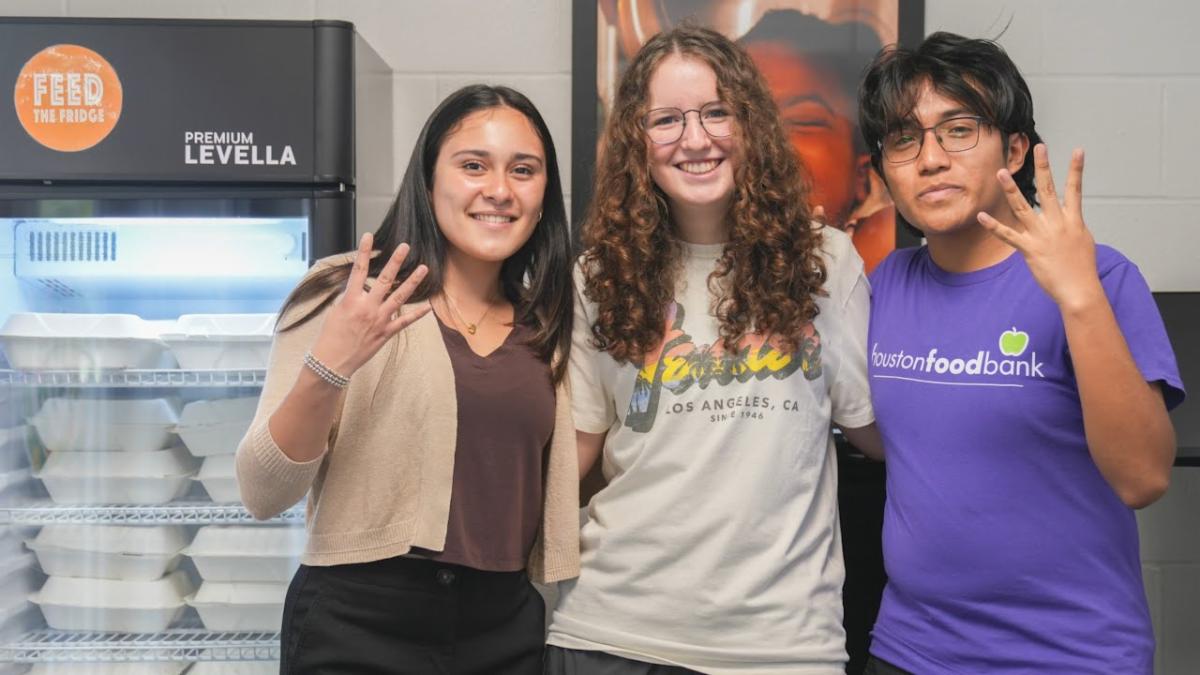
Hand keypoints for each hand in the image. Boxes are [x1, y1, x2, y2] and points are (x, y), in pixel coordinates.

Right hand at [309, 233, 430, 375]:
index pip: (358, 270)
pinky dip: (417, 314)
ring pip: (400, 297)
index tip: (369, 236)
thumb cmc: (330, 336)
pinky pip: (404, 321)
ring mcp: (379, 320)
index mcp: (351, 300)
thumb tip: (360, 287)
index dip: (363, 252)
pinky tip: (428, 306)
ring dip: (412, 281)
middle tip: (405, 247)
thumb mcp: (336, 311)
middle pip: (384, 280)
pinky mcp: (386, 333)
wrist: (332, 362)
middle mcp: (367, 307)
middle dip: (396, 261)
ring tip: (424, 268)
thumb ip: (350, 297)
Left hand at [977, 144, 1102, 310]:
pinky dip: (994, 226)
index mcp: (1074, 220)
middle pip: (1048, 190)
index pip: (1075, 189)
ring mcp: (1042, 235)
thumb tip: (1068, 219)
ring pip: (1023, 207)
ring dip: (1011, 190)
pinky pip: (1008, 235)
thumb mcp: (1083, 241)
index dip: (1076, 169)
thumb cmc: (1082, 268)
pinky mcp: (1029, 249)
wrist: (1079, 290)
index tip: (1077, 150)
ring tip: (1001, 173)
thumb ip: (1072, 226)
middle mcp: (1058, 224)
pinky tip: (982, 216)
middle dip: (1043, 167)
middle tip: (1039, 148)